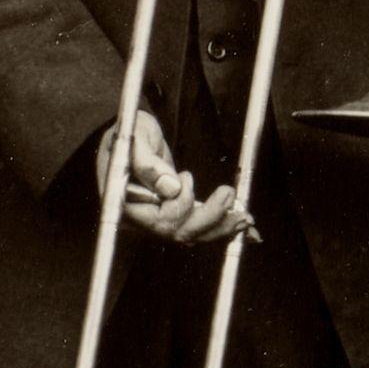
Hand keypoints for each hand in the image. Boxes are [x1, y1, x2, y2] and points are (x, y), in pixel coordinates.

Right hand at [93, 108, 243, 244]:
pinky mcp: (173, 214)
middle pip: (178, 232)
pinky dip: (220, 227)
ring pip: (191, 234)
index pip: (158, 220)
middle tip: (230, 196)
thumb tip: (171, 188)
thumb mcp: (133, 138)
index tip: (186, 176)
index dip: (180, 205)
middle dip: (210, 218)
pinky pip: (197, 227)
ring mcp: (156, 219)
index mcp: (124, 204)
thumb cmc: (128, 133)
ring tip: (244, 218)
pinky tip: (241, 227)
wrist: (131, 133)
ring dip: (220, 227)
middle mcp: (140, 218)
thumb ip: (147, 162)